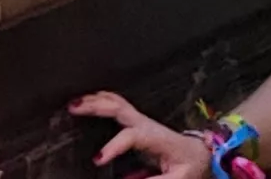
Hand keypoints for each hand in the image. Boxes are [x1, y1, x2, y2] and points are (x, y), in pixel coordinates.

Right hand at [65, 92, 205, 176]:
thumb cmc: (189, 165)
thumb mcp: (178, 178)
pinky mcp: (136, 122)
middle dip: (95, 106)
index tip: (97, 159)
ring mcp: (140, 121)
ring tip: (74, 103)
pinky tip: (89, 101)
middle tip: (72, 108)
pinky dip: (101, 100)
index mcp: (154, 138)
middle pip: (118, 108)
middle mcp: (145, 125)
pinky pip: (117, 105)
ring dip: (95, 100)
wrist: (198, 153)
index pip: (130, 137)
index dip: (113, 146)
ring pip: (116, 102)